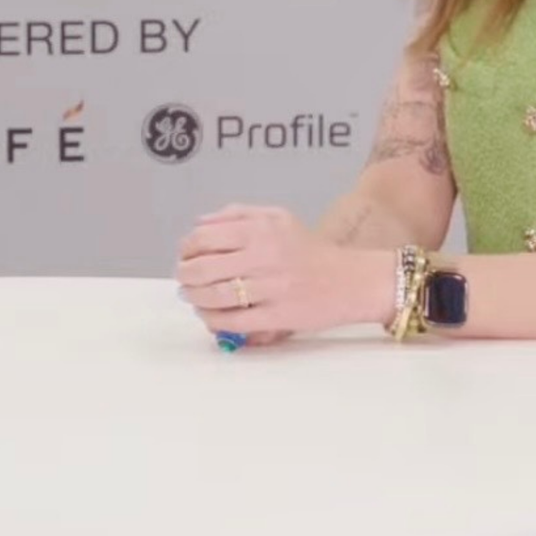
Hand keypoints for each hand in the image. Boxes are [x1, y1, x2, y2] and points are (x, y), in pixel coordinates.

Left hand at [175, 204, 387, 342]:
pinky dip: (214, 320)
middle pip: (203, 268)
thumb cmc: (309, 249)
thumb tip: (199, 223)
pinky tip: (208, 316)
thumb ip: (237, 214)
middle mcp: (264, 257)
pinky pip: (234, 321)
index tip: (185, 255)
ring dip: (195, 298)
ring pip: (216, 296)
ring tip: (192, 297)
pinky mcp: (278, 316)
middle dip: (185, 276)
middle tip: (183, 279)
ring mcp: (271, 289)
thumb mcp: (277, 218)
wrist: (351, 280)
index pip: (204, 238)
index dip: (186, 249)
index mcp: (261, 230)